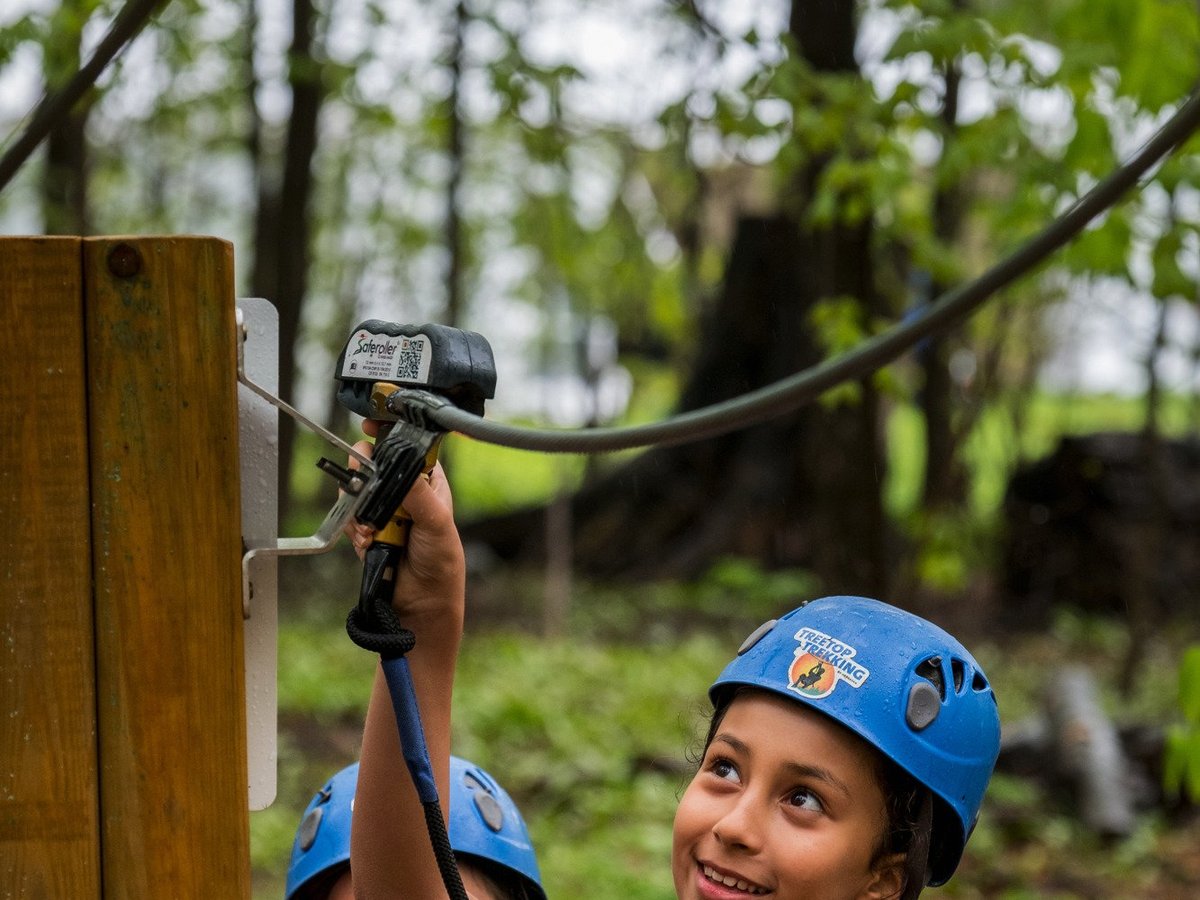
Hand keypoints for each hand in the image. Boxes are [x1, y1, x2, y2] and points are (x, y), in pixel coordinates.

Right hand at [343, 420, 464, 624]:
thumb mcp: (437, 522)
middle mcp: (406, 494)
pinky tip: (369, 542)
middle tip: (360, 473)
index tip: (371, 426)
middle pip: (376, 466)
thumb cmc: (441, 561)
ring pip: (359, 491)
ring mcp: (385, 513)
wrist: (421, 604)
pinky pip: (352, 518)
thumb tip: (398, 470)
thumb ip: (418, 495)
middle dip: (365, 470)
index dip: (390, 435)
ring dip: (360, 507)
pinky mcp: (368, 531)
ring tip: (373, 527)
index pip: (408, 449)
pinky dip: (355, 529)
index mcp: (429, 483)